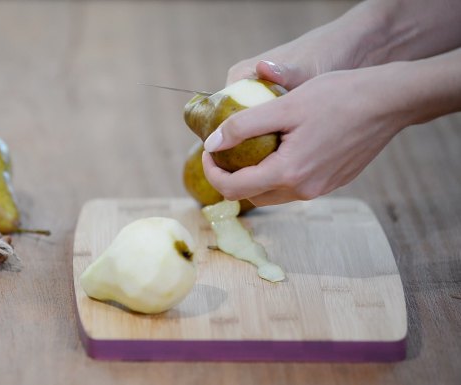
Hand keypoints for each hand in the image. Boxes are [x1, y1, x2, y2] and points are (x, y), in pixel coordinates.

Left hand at [202, 65, 407, 205]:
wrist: (389, 101)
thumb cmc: (337, 96)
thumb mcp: (284, 105)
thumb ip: (244, 126)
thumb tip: (212, 143)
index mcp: (289, 173)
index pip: (234, 189)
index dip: (212, 172)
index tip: (209, 151)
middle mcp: (304, 190)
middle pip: (251, 196)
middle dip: (232, 176)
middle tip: (225, 149)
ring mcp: (320, 189)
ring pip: (273, 193)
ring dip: (255, 176)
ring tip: (251, 147)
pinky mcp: (332, 183)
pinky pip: (294, 186)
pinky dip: (279, 173)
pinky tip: (282, 147)